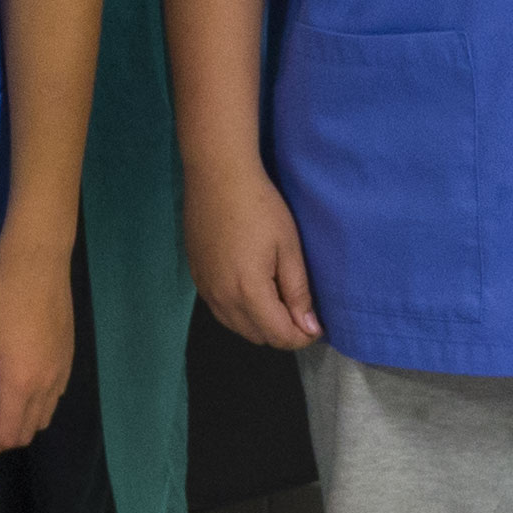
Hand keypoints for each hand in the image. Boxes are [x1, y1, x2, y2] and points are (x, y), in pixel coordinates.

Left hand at [0, 244, 76, 459]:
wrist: (37, 262)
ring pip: (41, 419)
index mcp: (21, 383)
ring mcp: (61, 373)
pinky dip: (31, 408)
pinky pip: (52, 400)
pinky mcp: (67, 360)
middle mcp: (47, 385)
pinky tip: (13, 387)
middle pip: (25, 433)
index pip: (5, 435)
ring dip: (15, 424)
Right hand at [183, 155, 321, 349]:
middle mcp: (222, 299)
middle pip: (257, 337)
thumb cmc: (260, 207)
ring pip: (236, 327)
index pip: (280, 336)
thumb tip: (310, 327)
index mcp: (249, 292)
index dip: (303, 336)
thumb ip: (298, 292)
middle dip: (282, 332)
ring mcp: (205, 289)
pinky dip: (239, 312)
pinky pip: (220, 310)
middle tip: (299, 309)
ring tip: (277, 299)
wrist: (217, 176)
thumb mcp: (289, 248)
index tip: (317, 323)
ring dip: (259, 324)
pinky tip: (250, 289)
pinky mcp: (196, 277)